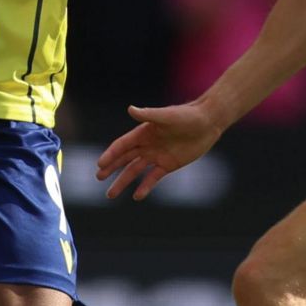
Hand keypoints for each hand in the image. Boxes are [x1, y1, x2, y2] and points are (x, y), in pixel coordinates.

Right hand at [95, 103, 224, 200]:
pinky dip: (145, 187)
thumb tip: (130, 109)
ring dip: (123, 182)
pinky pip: (153, 178)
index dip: (111, 155)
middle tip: (98, 178)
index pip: (122, 145)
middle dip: (111, 169)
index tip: (100, 165)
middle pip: (124, 159)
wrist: (207, 123)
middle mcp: (147, 145)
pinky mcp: (168, 165)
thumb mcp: (167, 116)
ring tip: (111, 194)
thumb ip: (149, 115)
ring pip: (135, 171)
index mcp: (143, 132)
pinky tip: (137, 196)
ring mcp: (156, 156)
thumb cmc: (187, 116)